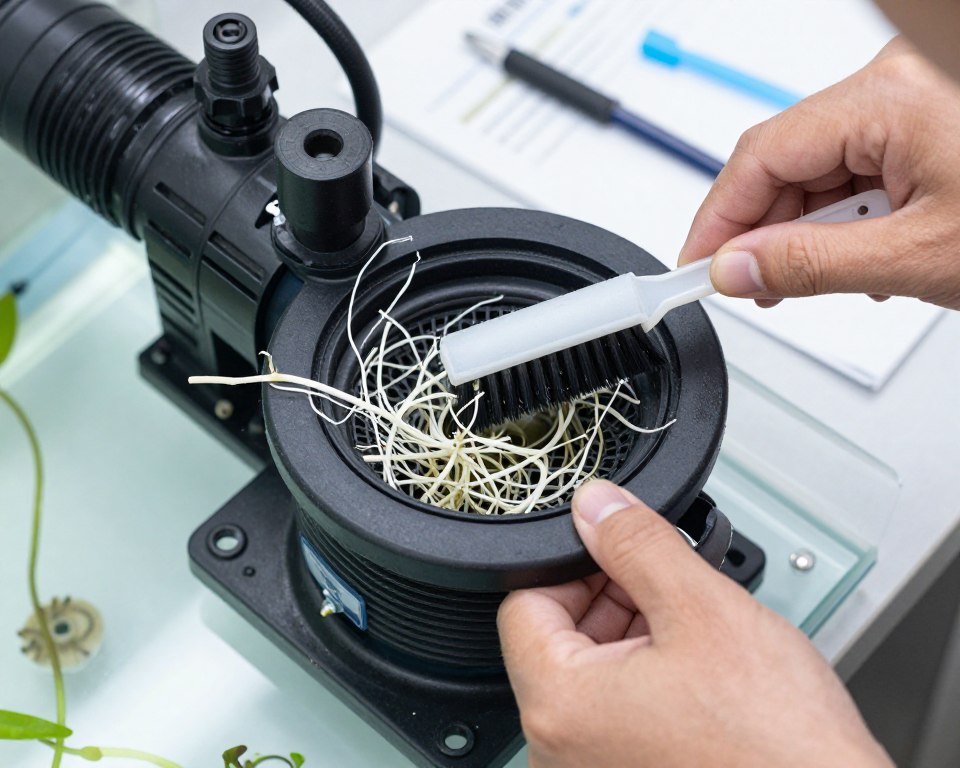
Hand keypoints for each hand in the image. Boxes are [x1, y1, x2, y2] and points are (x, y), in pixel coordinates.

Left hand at [498, 480, 891, 767]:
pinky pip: (615, 713)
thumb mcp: (705, 611)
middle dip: (612, 600)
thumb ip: (637, 544)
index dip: (574, 566)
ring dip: (636, 638)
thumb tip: (595, 506)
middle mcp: (560, 751)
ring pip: (592, 675)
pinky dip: (649, 680)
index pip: (523, 604)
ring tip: (698, 637)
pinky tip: (699, 675)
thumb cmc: (778, 747)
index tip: (615, 552)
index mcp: (559, 708)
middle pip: (559, 639)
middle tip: (669, 589)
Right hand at [679, 37, 959, 309]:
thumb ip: (812, 264)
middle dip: (765, 231)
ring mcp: (909, 100)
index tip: (696, 266)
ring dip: (810, 231)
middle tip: (752, 285)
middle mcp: (895, 84)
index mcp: (889, 97)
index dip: (718, 219)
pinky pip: (855, 168)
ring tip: (827, 277)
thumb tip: (734, 267)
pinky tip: (860, 254)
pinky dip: (847, 218)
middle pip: (786, 161)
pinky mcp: (921, 122)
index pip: (762, 155)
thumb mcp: (915, 255)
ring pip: (818, 170)